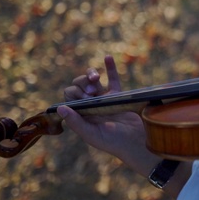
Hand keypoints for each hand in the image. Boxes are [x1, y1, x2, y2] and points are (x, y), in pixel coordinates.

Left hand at [57, 55, 191, 196]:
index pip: (70, 97)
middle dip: (82, 83)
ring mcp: (105, 99)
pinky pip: (113, 78)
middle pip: (79, 85)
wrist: (138, 141)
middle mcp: (91, 105)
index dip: (74, 93)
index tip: (85, 97)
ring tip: (96, 77)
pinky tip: (107, 57)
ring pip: (93, 80)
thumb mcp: (92, 134)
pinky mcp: (119, 95)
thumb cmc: (114, 142)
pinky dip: (110, 67)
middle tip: (92, 92)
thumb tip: (60, 107)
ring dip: (91, 74)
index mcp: (82, 114)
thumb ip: (76, 122)